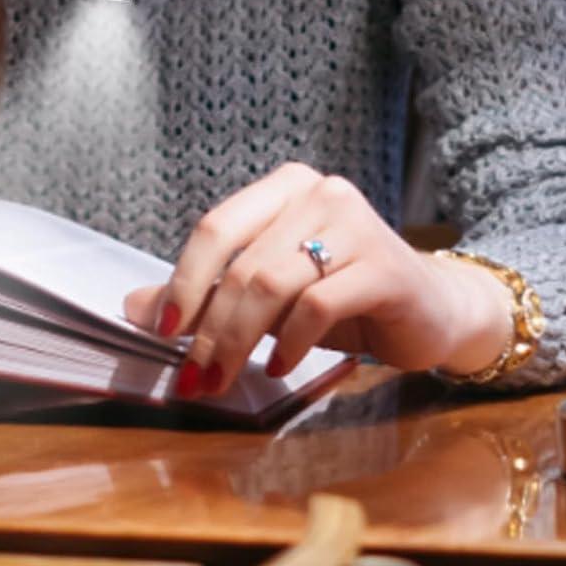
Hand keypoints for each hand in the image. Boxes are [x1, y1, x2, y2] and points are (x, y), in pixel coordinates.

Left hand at [122, 162, 512, 396]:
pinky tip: (281, 367)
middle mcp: (319, 192)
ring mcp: (356, 223)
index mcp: (284, 187)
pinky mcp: (384, 265)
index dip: (183, 281)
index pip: (216, 228)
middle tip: (194, 376)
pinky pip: (317, 305)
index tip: (163, 332)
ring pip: (272, 284)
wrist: (433, 310)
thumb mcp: (269, 295)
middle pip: (242, 263)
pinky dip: (290, 342)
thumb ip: (205, 294)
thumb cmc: (343, 298)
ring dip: (240, 340)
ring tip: (227, 378)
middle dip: (210, 327)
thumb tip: (132, 307)